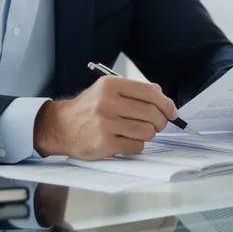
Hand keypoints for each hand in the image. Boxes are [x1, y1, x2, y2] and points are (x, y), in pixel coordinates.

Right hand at [33, 75, 177, 158]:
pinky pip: (136, 146)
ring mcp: (105, 123)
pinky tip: (125, 140)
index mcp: (110, 85)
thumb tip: (162, 98)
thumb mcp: (106, 91)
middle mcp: (107, 102)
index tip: (171, 111)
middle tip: (156, 124)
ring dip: (147, 134)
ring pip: (147, 131)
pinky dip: (136, 145)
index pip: (150, 92)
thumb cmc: (87, 109)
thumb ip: (133, 92)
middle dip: (160, 121)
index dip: (166, 103)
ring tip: (135, 132)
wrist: (61, 126)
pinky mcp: (105, 143)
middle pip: (152, 113)